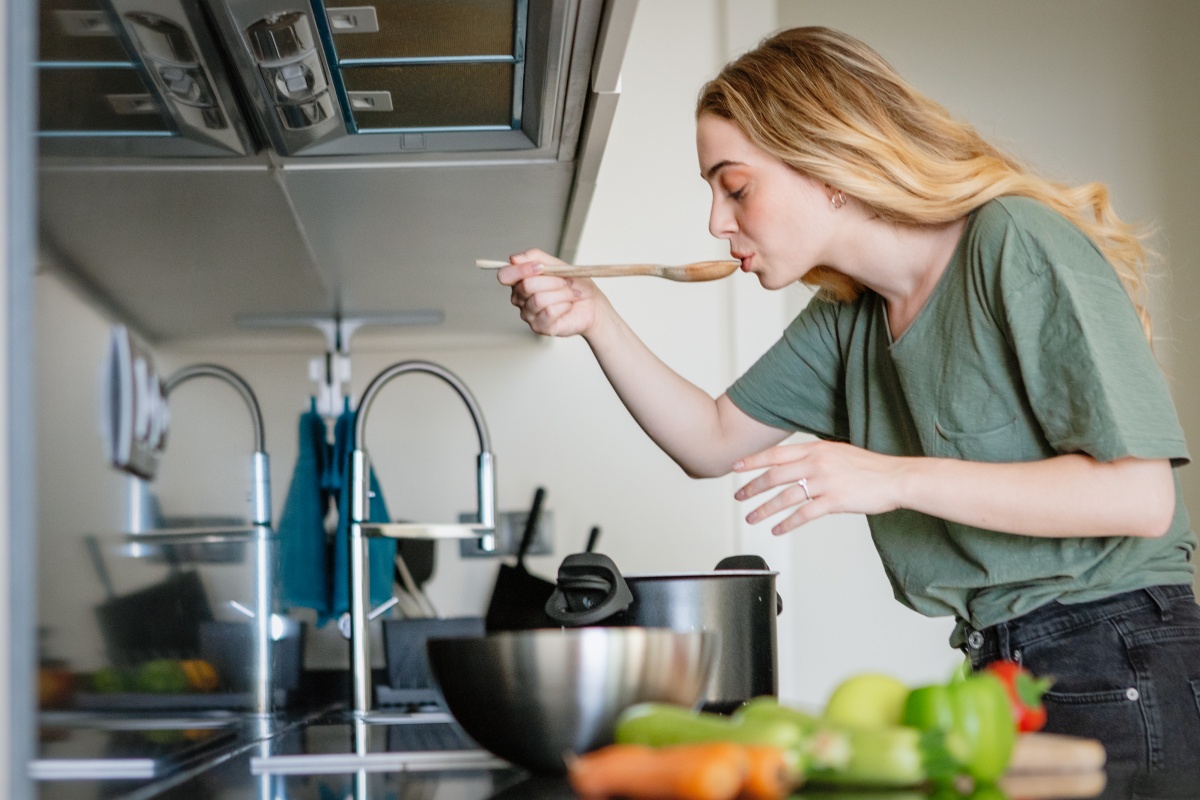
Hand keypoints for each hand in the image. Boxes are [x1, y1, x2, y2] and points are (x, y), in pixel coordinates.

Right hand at [496, 248, 605, 337]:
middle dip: (552, 281)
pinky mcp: (539, 327)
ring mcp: (528, 314)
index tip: (541, 267)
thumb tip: (514, 259)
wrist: (592, 303)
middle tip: (566, 282)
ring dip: (562, 293)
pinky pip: (549, 312)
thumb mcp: (555, 263)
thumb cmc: (573, 284)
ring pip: (539, 299)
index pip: (505, 275)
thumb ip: (534, 257)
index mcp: (519, 281)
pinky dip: (564, 305)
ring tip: (572, 294)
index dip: (521, 270)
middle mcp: (519, 298)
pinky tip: (569, 305)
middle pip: (526, 286)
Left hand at [732, 440, 906, 533]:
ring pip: (785, 497)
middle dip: (752, 487)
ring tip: (751, 518)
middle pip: (775, 476)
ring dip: (765, 509)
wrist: (895, 478)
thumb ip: (816, 456)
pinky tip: (777, 530)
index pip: (776, 454)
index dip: (753, 461)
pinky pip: (804, 514)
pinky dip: (787, 523)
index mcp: (816, 449)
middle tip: (738, 497)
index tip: (736, 467)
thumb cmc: (869, 468)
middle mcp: (817, 463)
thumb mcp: (838, 452)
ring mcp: (825, 482)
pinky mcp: (834, 501)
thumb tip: (796, 463)